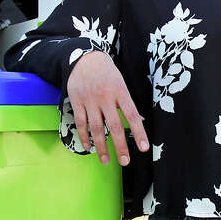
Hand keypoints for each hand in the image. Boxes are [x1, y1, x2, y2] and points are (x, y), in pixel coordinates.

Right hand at [66, 50, 149, 165]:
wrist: (84, 58)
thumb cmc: (107, 72)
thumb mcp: (121, 83)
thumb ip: (127, 103)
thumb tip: (140, 121)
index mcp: (120, 91)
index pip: (132, 115)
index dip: (138, 132)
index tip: (144, 148)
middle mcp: (105, 97)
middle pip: (114, 126)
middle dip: (120, 146)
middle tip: (125, 161)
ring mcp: (90, 100)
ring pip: (96, 128)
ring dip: (101, 147)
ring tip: (106, 161)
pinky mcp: (76, 102)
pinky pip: (80, 123)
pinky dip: (84, 137)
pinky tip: (88, 147)